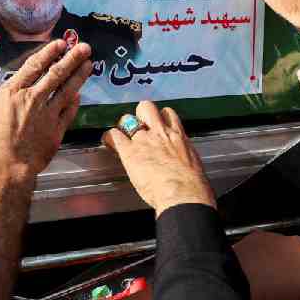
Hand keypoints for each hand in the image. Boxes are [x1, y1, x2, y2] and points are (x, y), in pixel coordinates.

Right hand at [0, 40, 92, 180]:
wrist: (4, 170)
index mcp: (11, 93)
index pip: (33, 67)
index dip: (48, 53)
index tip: (60, 43)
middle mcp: (33, 99)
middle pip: (56, 74)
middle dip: (71, 58)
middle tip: (84, 47)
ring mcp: (47, 115)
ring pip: (67, 90)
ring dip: (79, 76)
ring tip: (89, 64)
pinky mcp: (56, 132)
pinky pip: (68, 113)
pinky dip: (75, 103)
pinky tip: (80, 95)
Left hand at [102, 102, 214, 216]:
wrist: (182, 193)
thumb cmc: (191, 185)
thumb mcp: (191, 161)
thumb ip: (180, 154)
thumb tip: (178, 160)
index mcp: (177, 136)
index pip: (167, 113)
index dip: (159, 118)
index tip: (155, 125)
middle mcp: (160, 133)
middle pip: (146, 107)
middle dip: (140, 115)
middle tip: (138, 127)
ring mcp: (143, 140)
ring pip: (127, 119)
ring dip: (124, 126)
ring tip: (122, 135)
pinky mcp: (129, 152)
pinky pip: (114, 136)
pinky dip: (110, 138)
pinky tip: (109, 142)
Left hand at [233, 231, 299, 299]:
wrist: (243, 279)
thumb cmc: (278, 290)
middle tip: (295, 280)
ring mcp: (279, 237)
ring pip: (288, 247)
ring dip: (286, 257)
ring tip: (275, 275)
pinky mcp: (261, 235)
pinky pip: (269, 244)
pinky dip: (268, 252)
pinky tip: (262, 266)